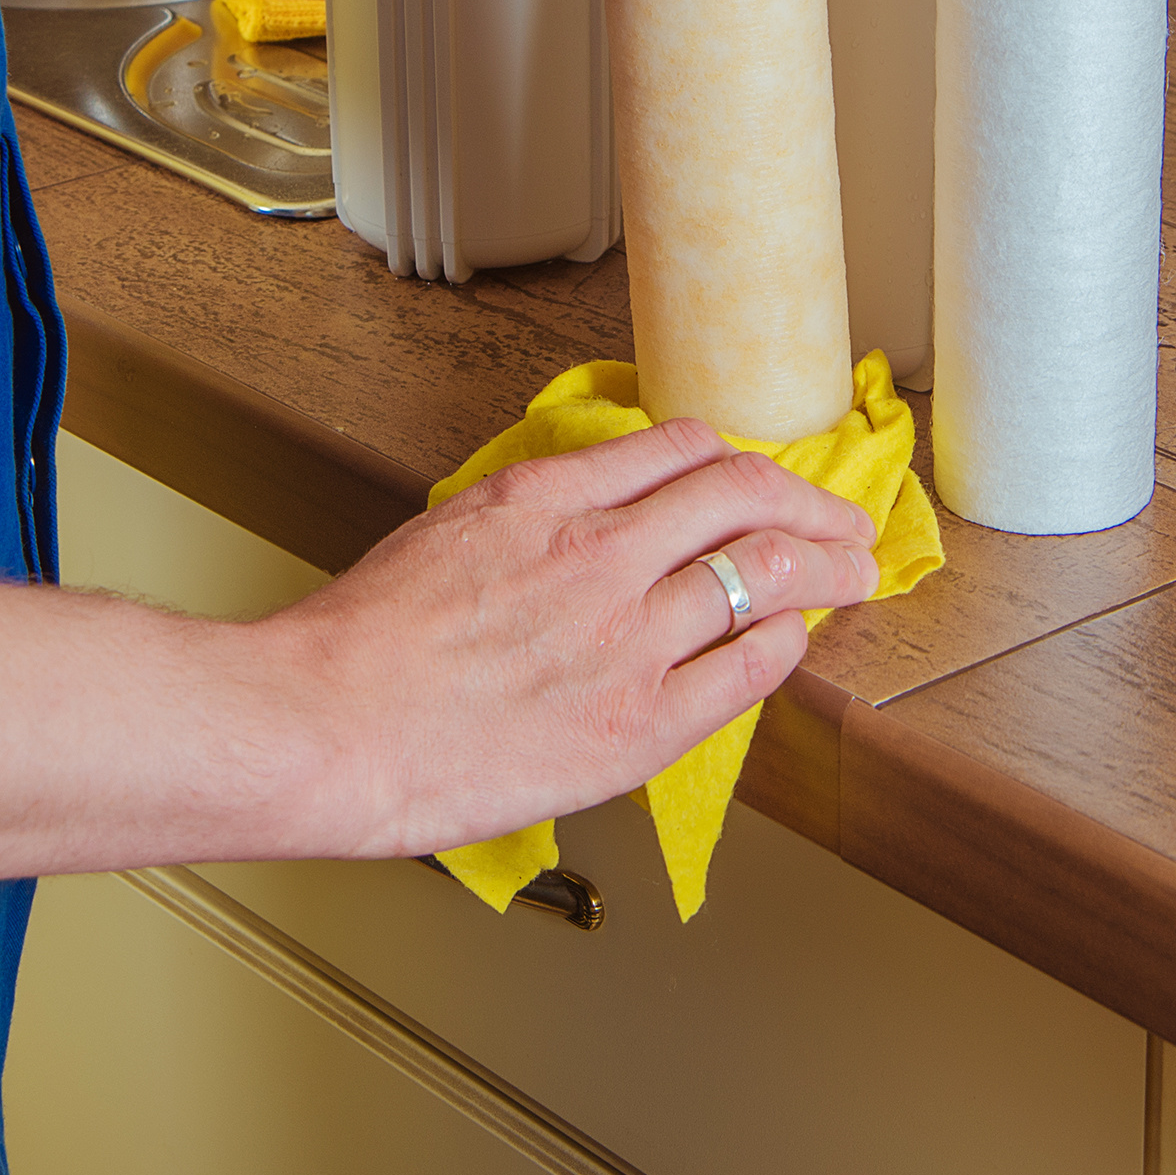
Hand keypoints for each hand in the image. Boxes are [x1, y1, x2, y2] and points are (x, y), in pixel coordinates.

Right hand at [255, 422, 881, 859]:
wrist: (324, 726)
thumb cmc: (359, 648)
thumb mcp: (448, 534)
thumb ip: (531, 519)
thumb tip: (588, 516)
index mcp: (546, 499)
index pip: (678, 448)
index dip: (736, 461)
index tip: (756, 478)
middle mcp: (598, 554)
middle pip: (744, 498)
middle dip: (810, 504)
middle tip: (840, 520)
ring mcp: (626, 639)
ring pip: (763, 574)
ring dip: (824, 569)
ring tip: (851, 574)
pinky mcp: (639, 723)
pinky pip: (748, 668)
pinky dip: (785, 645)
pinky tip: (793, 643)